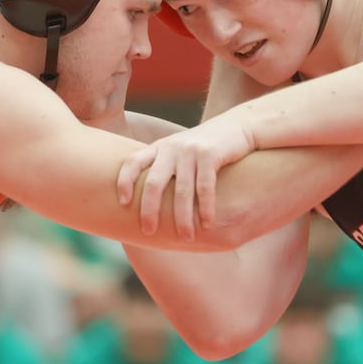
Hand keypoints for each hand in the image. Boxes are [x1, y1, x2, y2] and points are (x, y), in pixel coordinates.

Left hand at [116, 113, 254, 240]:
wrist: (238, 126)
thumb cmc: (207, 146)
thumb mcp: (181, 150)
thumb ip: (166, 167)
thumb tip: (151, 201)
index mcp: (160, 147)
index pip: (133, 162)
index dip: (124, 181)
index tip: (124, 203)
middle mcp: (172, 148)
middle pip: (154, 183)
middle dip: (149, 210)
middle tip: (149, 232)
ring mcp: (191, 150)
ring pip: (181, 190)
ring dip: (182, 218)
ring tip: (185, 238)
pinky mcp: (210, 154)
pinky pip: (205, 186)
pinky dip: (206, 208)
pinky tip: (207, 224)